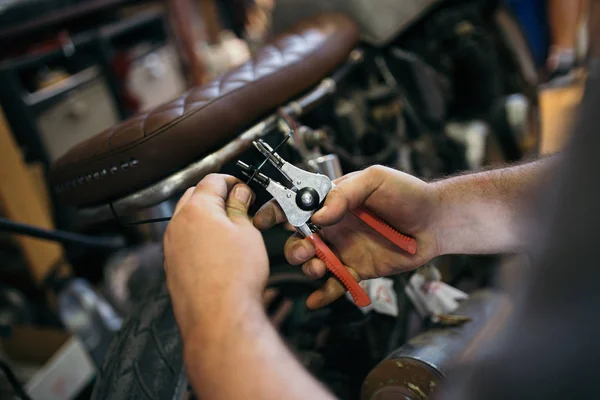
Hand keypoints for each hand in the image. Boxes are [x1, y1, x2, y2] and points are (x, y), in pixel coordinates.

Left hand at [164, 174, 267, 337]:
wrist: (218, 318)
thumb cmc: (234, 279)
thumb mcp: (248, 233)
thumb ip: (240, 208)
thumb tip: (239, 194)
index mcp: (196, 210)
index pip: (213, 180)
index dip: (233, 182)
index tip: (245, 190)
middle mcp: (177, 225)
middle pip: (195, 196)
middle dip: (216, 197)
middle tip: (239, 207)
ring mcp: (171, 247)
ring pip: (187, 220)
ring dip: (205, 218)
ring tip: (230, 231)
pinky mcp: (171, 267)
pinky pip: (183, 243)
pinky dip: (198, 239)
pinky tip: (217, 252)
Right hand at [253, 165, 440, 308]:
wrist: (436, 221)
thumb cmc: (407, 194)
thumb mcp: (374, 180)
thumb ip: (344, 194)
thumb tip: (317, 217)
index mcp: (333, 201)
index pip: (297, 205)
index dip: (277, 212)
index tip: (262, 221)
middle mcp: (333, 226)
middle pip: (299, 239)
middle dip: (295, 246)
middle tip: (306, 248)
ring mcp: (344, 248)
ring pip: (313, 262)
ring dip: (307, 267)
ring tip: (317, 266)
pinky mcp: (358, 269)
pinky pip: (336, 283)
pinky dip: (323, 293)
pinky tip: (315, 300)